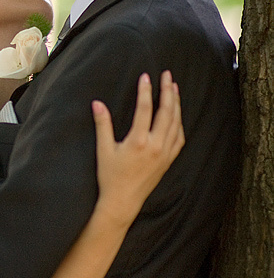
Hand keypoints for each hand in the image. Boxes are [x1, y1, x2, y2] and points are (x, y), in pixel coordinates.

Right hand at [92, 70, 184, 227]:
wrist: (123, 201)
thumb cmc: (110, 176)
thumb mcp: (103, 150)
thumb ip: (102, 124)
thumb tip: (97, 103)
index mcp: (139, 141)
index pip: (145, 109)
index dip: (146, 91)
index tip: (146, 76)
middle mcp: (156, 146)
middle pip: (166, 112)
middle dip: (168, 92)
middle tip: (168, 76)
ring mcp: (165, 153)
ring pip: (176, 123)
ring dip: (176, 104)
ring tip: (174, 88)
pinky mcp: (169, 160)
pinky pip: (179, 137)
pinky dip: (179, 122)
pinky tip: (177, 114)